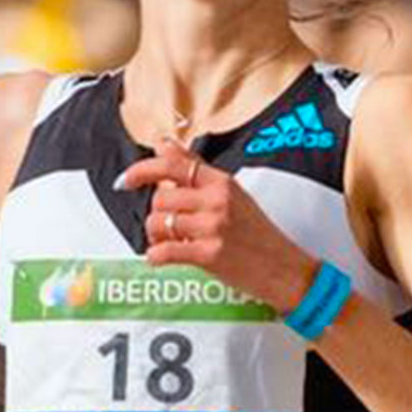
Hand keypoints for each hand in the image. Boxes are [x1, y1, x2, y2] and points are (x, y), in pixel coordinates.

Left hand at [116, 136, 315, 311]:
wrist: (285, 269)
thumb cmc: (258, 233)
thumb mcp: (232, 193)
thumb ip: (195, 168)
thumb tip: (163, 143)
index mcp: (222, 182)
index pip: (174, 165)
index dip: (143, 169)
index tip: (126, 179)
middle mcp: (217, 200)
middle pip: (161, 197)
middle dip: (155, 214)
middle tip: (163, 226)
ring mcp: (214, 227)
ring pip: (159, 223)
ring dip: (155, 235)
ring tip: (168, 242)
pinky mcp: (210, 255)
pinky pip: (165, 251)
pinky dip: (155, 256)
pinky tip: (160, 258)